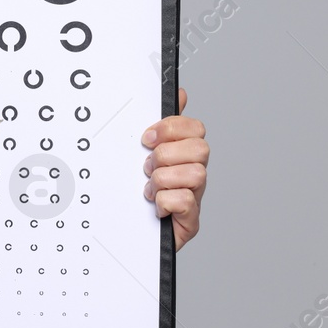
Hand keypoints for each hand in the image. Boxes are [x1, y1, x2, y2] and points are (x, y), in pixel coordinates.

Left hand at [141, 87, 207, 250]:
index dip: (171, 128)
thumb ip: (159, 125)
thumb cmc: (135, 192)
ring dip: (164, 179)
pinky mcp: (190, 222)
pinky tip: (155, 206)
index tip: (146, 137)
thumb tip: (179, 92)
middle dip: (166, 154)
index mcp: (183, 154)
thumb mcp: (139, 153)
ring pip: (196, 174)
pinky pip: (187, 201)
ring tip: (149, 188)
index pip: (195, 128)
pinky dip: (165, 202)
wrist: (126, 234)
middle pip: (201, 148)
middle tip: (146, 166)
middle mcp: (193, 173)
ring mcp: (194, 196)